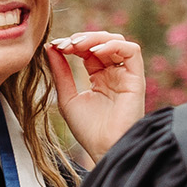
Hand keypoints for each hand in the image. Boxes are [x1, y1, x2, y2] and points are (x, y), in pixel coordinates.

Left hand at [45, 31, 146, 160]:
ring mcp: (126, 75)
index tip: (55, 46)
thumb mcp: (67, 97)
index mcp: (100, 77)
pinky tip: (94, 51)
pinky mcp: (136, 78)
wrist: (104, 148)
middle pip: (102, 42)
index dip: (72, 44)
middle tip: (64, 45)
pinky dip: (113, 45)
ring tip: (77, 45)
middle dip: (82, 38)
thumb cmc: (88, 130)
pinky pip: (131, 51)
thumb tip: (49, 47)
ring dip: (96, 38)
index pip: (88, 50)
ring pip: (117, 42)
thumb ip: (61, 72)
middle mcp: (115, 74)